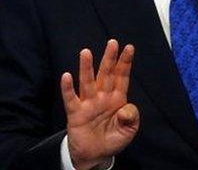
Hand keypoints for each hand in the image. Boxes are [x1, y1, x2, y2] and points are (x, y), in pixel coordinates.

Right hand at [60, 39, 138, 169]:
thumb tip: (126, 108)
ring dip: (86, 68)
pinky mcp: (75, 112)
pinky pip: (71, 99)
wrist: (95, 155)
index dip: (125, 63)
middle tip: (112, 42)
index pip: (121, 77)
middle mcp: (102, 97)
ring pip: (87, 82)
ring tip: (86, 52)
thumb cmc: (112, 138)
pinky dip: (68, 88)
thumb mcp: (128, 130)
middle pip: (105, 74)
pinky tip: (66, 76)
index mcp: (117, 99)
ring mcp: (88, 103)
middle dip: (109, 58)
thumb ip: (131, 117)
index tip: (129, 48)